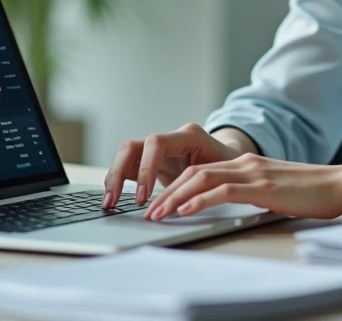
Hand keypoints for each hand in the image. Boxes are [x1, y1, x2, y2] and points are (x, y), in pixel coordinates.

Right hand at [102, 123, 243, 207]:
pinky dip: (118, 183)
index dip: (146, 168)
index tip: (143, 197)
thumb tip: (188, 206)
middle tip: (115, 200)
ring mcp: (157, 150)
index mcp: (189, 136)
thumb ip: (205, 186)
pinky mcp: (150, 162)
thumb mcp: (222, 175)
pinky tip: (113, 201)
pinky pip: (128, 168)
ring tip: (109, 204)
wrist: (231, 161)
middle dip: (119, 172)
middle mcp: (169, 139)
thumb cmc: (230, 167)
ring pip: (125, 156)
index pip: (157, 143)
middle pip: (132, 147)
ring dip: (113, 178)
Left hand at [143, 154, 341, 220]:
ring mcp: (253, 173)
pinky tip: (186, 210)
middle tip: (148, 211)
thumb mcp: (274, 190)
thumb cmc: (311, 192)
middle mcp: (245, 164)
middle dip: (167, 192)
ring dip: (175, 197)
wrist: (338, 184)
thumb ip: (252, 193)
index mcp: (247, 164)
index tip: (159, 204)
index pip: (200, 171)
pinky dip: (200, 200)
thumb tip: (232, 208)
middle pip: (194, 173)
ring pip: (202, 178)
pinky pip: (223, 190)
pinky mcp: (262, 186)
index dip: (175, 186)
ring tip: (158, 213)